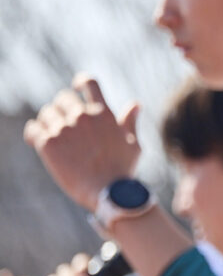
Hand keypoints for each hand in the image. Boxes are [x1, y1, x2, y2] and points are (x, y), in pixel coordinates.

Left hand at [24, 78, 141, 208]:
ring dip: (48, 121)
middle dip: (62, 108)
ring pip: (47, 113)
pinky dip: (34, 133)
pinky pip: (33, 129)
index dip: (80, 82)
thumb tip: (135, 105)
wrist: (107, 193)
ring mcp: (64, 129)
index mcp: (104, 113)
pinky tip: (38, 142)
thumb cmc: (122, 170)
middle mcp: (83, 117)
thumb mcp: (132, 143)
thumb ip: (129, 122)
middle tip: (63, 123)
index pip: (89, 83)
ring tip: (52, 136)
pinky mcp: (49, 143)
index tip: (76, 87)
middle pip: (63, 98)